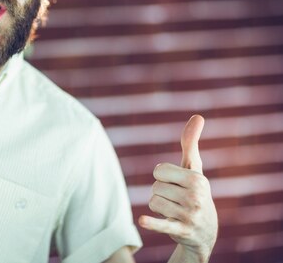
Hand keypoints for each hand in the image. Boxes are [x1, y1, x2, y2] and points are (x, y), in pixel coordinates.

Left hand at [138, 115, 217, 261]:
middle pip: (155, 187)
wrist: (205, 232)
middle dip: (160, 194)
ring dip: (158, 208)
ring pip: (153, 202)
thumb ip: (191, 144)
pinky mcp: (182, 230)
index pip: (159, 171)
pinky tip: (143, 220)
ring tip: (173, 212)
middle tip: (175, 201)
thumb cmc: (195, 192)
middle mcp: (196, 196)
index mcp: (197, 179)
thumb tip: (198, 116)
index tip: (175, 184)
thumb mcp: (194, 169)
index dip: (162, 178)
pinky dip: (152, 223)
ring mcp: (190, 214)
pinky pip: (162, 224)